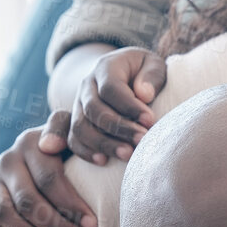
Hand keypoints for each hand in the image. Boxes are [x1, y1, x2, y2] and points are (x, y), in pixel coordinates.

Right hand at [0, 125, 97, 226]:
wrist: (37, 158)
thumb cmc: (66, 153)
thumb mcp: (74, 140)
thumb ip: (81, 143)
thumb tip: (98, 159)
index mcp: (31, 143)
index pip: (49, 178)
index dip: (72, 205)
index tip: (92, 225)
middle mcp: (8, 160)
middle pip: (28, 200)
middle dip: (58, 226)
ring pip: (5, 214)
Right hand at [65, 48, 167, 164]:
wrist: (123, 74)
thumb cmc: (144, 72)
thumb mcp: (153, 65)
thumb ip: (151, 76)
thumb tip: (144, 94)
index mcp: (105, 67)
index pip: (111, 87)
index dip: (130, 106)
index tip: (150, 120)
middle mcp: (87, 85)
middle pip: (94, 109)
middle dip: (119, 128)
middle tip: (143, 141)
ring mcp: (78, 104)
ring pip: (81, 126)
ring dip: (103, 143)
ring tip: (128, 155)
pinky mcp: (76, 122)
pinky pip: (73, 139)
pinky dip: (85, 152)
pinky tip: (103, 161)